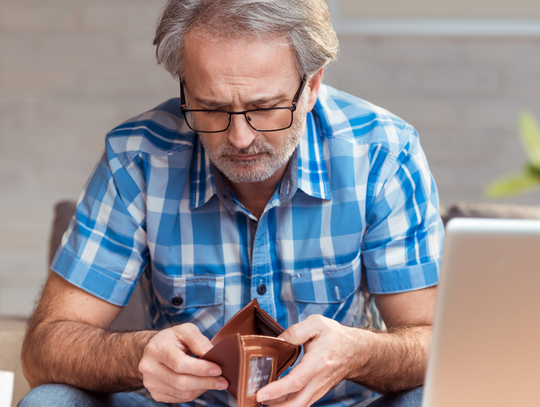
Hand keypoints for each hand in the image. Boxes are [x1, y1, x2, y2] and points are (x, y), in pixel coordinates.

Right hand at [139, 323, 227, 402]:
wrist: (154, 350)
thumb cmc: (172, 339)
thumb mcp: (185, 330)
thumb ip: (198, 339)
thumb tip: (211, 352)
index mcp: (156, 349)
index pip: (180, 363)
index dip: (201, 368)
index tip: (218, 369)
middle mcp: (149, 367)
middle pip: (181, 382)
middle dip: (205, 382)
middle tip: (223, 381)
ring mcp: (151, 383)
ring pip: (181, 393)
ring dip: (202, 389)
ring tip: (215, 382)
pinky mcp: (156, 394)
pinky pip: (179, 398)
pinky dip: (194, 393)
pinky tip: (202, 384)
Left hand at [256, 315, 372, 406]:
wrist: (355, 351)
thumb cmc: (335, 337)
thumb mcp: (316, 324)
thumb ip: (295, 331)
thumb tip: (277, 341)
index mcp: (318, 361)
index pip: (297, 381)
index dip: (277, 389)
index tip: (261, 394)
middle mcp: (319, 380)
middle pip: (297, 403)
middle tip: (256, 401)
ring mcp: (318, 389)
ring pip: (299, 406)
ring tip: (261, 400)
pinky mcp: (316, 393)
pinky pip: (301, 403)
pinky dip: (286, 405)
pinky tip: (273, 400)